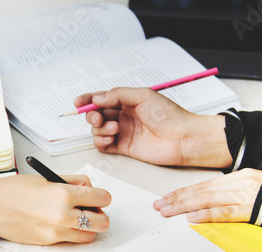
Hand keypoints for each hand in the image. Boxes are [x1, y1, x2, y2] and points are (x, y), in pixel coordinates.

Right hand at [0, 174, 111, 244]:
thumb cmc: (13, 190)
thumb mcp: (46, 178)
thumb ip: (72, 182)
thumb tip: (89, 189)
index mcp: (64, 194)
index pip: (102, 199)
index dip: (101, 197)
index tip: (97, 197)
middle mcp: (63, 216)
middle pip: (102, 222)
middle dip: (99, 215)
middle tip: (89, 209)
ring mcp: (56, 232)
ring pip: (90, 235)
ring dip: (87, 227)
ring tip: (74, 218)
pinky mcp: (48, 242)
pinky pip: (71, 240)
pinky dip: (71, 233)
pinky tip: (58, 223)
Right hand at [75, 87, 230, 168]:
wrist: (183, 138)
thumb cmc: (170, 116)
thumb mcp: (143, 95)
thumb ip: (118, 94)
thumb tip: (98, 98)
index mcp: (128, 101)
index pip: (103, 98)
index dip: (89, 99)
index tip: (79, 102)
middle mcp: (124, 116)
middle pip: (97, 114)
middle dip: (93, 114)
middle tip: (98, 116)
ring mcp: (123, 132)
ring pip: (97, 129)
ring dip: (100, 128)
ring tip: (115, 129)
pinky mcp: (123, 147)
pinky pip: (102, 144)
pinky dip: (101, 141)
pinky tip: (111, 138)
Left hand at [153, 169, 261, 221]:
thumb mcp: (252, 190)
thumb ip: (230, 196)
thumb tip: (206, 208)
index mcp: (239, 177)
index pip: (204, 184)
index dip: (183, 191)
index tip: (166, 197)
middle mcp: (240, 182)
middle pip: (202, 190)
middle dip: (177, 199)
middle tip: (158, 206)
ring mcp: (246, 195)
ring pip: (208, 199)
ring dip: (184, 206)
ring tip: (167, 211)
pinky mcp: (253, 209)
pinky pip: (226, 212)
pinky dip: (207, 215)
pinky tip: (191, 218)